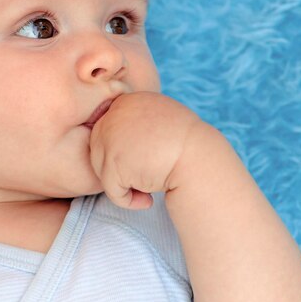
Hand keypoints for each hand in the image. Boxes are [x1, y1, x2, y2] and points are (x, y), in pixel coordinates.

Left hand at [89, 91, 201, 209]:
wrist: (202, 163)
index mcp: (127, 101)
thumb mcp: (162, 121)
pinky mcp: (113, 162)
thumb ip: (137, 122)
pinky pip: (110, 188)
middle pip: (98, 148)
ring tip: (148, 189)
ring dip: (122, 185)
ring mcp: (111, 136)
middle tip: (145, 179)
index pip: (108, 130)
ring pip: (101, 168)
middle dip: (117, 168)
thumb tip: (115, 135)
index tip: (147, 163)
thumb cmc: (188, 148)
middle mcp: (115, 114)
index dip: (123, 152)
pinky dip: (126, 200)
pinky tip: (147, 200)